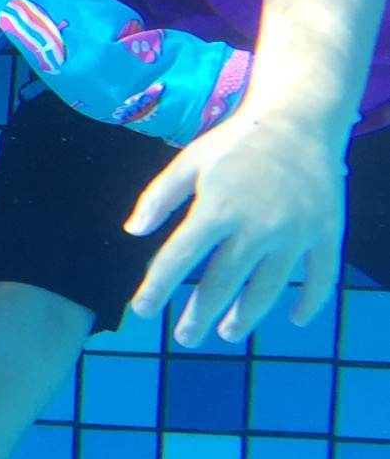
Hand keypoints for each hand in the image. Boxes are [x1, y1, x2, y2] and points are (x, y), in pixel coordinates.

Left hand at [125, 107, 348, 346]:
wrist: (299, 121)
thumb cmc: (236, 143)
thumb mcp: (188, 161)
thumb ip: (159, 197)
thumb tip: (132, 232)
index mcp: (217, 207)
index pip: (179, 258)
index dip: (157, 287)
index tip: (142, 310)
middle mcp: (258, 225)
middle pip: (223, 283)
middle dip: (200, 315)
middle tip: (184, 338)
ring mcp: (296, 232)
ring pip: (269, 288)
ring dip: (247, 316)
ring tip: (229, 332)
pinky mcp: (327, 233)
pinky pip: (321, 277)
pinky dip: (310, 302)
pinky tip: (294, 319)